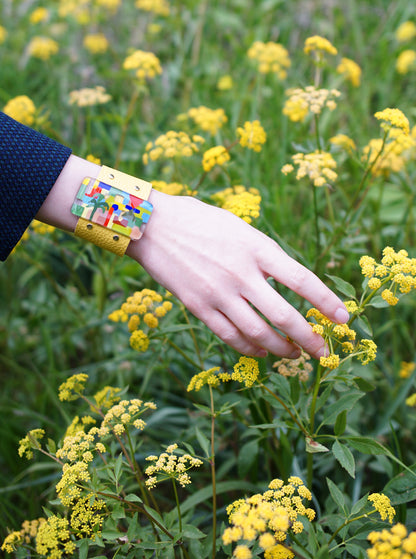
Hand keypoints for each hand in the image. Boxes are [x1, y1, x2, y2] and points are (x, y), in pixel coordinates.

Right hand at [130, 190, 348, 358]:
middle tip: (324, 353)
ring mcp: (218, 292)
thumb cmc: (199, 220)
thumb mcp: (240, 227)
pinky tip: (261, 353)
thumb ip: (264, 254)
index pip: (301, 279)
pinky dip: (250, 349)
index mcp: (256, 247)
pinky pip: (230, 336)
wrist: (153, 225)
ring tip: (294, 355)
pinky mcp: (198, 306)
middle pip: (284, 315)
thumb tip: (287, 281)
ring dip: (281, 350)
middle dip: (309, 339)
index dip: (326, 301)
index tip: (344, 317)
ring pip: (258, 333)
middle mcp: (241, 272)